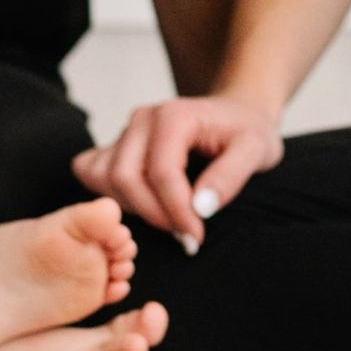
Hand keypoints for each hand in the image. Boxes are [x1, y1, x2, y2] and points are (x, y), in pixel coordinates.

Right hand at [72, 94, 283, 248]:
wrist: (239, 114)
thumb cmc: (247, 131)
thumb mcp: (257, 150)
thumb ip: (230, 176)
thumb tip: (200, 207)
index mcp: (174, 116)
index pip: (161, 172)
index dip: (177, 211)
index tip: (196, 236)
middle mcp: (143, 119)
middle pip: (125, 177)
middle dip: (154, 214)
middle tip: (185, 234)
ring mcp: (126, 131)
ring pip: (105, 179)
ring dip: (134, 208)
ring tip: (170, 218)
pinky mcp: (117, 145)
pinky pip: (93, 172)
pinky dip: (111, 195)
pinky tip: (145, 204)